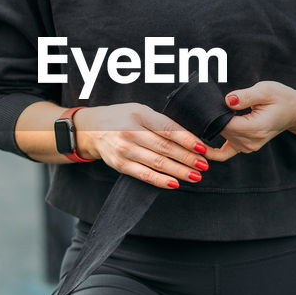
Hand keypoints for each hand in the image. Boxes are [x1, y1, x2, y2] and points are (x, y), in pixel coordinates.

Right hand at [75, 102, 211, 189]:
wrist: (91, 129)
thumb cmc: (121, 118)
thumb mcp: (140, 111)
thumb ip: (161, 123)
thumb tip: (190, 139)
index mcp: (139, 114)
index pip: (168, 129)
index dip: (187, 140)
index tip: (203, 148)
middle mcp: (130, 131)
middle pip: (165, 147)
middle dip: (188, 158)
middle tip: (204, 165)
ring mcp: (124, 149)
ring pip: (157, 163)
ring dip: (179, 171)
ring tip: (195, 175)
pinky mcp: (120, 165)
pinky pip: (144, 175)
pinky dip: (160, 180)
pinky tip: (174, 183)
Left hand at [204, 81, 295, 161]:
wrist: (294, 110)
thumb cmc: (281, 98)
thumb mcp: (266, 90)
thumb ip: (245, 96)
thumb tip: (227, 100)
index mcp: (255, 128)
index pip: (224, 124)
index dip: (213, 115)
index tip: (204, 104)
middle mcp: (250, 141)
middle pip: (221, 131)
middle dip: (210, 120)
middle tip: (200, 107)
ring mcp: (248, 146)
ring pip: (221, 138)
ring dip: (212, 130)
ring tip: (201, 116)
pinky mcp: (245, 147)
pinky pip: (224, 154)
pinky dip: (211, 151)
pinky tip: (200, 146)